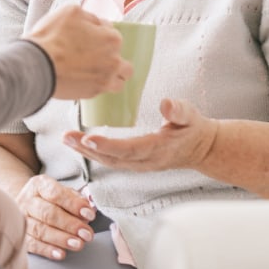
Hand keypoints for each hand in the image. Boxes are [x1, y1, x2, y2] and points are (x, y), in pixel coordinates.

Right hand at [14, 174, 96, 260]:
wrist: (27, 205)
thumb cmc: (51, 199)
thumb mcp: (64, 192)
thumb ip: (79, 197)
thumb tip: (91, 203)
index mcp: (39, 185)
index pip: (56, 193)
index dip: (74, 204)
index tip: (89, 214)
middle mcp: (27, 200)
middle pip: (48, 213)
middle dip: (70, 225)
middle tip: (86, 234)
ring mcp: (21, 218)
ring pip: (40, 230)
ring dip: (61, 239)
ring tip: (78, 244)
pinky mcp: (19, 235)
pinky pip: (32, 244)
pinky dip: (47, 250)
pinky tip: (61, 254)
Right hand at [22, 5, 131, 99]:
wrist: (37, 65)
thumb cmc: (52, 38)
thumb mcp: (72, 11)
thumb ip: (91, 17)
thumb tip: (96, 23)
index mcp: (112, 39)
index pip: (114, 35)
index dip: (101, 36)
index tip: (91, 38)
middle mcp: (113, 62)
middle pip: (124, 64)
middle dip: (114, 60)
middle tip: (98, 57)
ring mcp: (104, 80)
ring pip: (118, 82)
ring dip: (110, 77)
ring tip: (95, 73)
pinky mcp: (91, 93)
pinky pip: (100, 91)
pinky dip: (94, 86)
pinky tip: (82, 79)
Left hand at [62, 98, 218, 172]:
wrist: (201, 148)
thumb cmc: (193, 129)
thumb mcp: (191, 116)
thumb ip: (179, 110)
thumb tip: (165, 103)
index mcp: (157, 148)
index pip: (128, 150)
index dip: (107, 146)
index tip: (88, 137)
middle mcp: (145, 161)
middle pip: (111, 159)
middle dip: (87, 150)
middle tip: (67, 137)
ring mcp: (140, 164)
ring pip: (109, 161)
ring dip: (87, 152)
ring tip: (68, 140)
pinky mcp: (136, 163)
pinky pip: (112, 160)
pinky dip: (94, 153)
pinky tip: (82, 144)